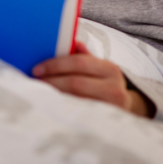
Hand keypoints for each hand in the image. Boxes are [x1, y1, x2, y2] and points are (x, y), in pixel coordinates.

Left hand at [32, 41, 151, 116]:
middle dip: (52, 81)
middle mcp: (114, 88)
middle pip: (76, 83)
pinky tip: (51, 103)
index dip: (55, 65)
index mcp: (110, 69)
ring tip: (39, 91)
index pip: (79, 62)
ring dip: (54, 95)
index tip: (37, 68)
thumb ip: (85, 56)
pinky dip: (62, 107)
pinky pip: (79, 114)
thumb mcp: (99, 67)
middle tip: (35, 81)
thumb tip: (74, 41)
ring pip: (76, 100)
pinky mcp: (105, 122)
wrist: (127, 108)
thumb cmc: (105, 83)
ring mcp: (112, 108)